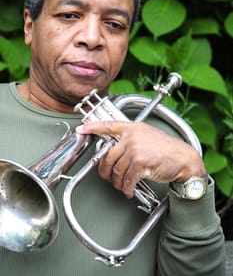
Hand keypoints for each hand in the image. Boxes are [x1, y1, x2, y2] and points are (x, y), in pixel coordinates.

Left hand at [76, 121, 205, 197]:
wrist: (184, 159)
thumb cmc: (168, 149)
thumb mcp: (148, 136)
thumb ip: (131, 139)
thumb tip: (115, 150)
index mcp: (133, 128)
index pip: (108, 125)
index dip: (93, 127)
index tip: (82, 129)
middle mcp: (132, 136)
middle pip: (108, 156)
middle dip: (105, 171)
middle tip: (108, 177)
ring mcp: (136, 149)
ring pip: (116, 170)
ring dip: (118, 182)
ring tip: (122, 185)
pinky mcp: (140, 162)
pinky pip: (127, 179)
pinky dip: (127, 188)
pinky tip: (129, 189)